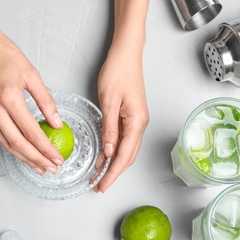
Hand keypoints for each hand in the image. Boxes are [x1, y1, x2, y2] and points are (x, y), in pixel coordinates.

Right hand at [0, 11, 63, 174]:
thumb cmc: (2, 52)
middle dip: (36, 159)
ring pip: (6, 143)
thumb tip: (56, 122)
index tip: (57, 158)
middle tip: (51, 168)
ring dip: (24, 158)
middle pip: (18, 144)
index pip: (31, 131)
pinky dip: (12, 147)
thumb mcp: (30, 73)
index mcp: (8, 97)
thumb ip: (45, 100)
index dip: (46, 148)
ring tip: (39, 166)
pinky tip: (23, 152)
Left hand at [93, 47, 148, 192]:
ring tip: (99, 175)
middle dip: (113, 173)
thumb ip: (110, 129)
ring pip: (126, 149)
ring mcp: (136, 120)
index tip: (103, 185)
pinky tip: (104, 155)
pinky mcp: (130, 116)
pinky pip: (122, 138)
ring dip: (113, 163)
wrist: (126, 54)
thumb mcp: (109, 102)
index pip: (125, 155)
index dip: (113, 173)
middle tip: (99, 185)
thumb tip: (110, 152)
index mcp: (137, 122)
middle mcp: (140, 124)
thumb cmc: (118, 72)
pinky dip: (113, 150)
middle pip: (128, 156)